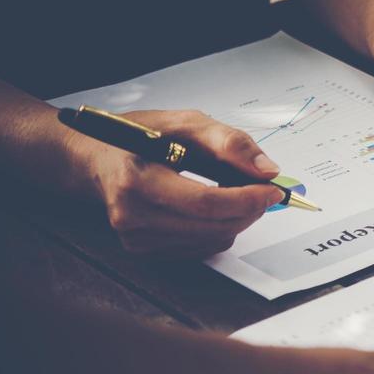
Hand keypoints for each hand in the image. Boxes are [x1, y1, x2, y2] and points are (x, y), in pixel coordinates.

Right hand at [71, 110, 285, 256]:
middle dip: (249, 209)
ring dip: (237, 219)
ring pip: (212, 240)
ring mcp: (136, 238)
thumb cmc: (141, 136)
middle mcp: (131, 215)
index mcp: (136, 180)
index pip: (205, 203)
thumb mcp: (184, 123)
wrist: (101, 158)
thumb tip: (266, 169)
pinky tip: (214, 208)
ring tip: (235, 192)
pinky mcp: (145, 250)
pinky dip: (220, 228)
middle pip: (212, 226)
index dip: (246, 198)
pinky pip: (202, 248)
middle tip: (264, 190)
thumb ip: (228, 142)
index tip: (272, 189)